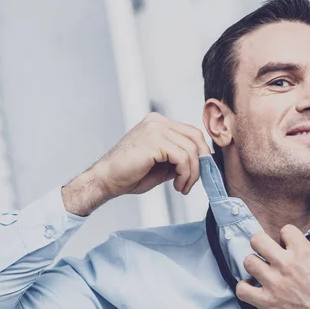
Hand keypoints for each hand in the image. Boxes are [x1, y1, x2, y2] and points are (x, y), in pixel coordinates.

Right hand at [62, 112, 210, 215]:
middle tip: (194, 182)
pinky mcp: (154, 140)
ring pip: (191, 150)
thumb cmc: (131, 174)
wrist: (106, 180)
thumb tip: (203, 163)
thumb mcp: (163, 164)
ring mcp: (156, 128)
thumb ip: (180, 158)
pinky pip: (182, 158)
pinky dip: (185, 174)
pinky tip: (177, 185)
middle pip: (196, 138)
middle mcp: (158, 122)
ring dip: (192, 174)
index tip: (200, 173)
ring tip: (182, 187)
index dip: (202, 153)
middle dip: (201, 163)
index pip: (192, 133)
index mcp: (159, 123)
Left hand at [236, 224, 309, 308]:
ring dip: (254, 267)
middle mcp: (286, 264)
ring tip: (261, 274)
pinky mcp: (267, 303)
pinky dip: (245, 288)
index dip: (285, 238)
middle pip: (258, 240)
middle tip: (266, 255)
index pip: (285, 230)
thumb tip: (296, 251)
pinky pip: (242, 289)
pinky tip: (253, 290)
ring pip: (248, 261)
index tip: (286, 246)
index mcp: (304, 252)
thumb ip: (308, 254)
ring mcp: (274, 283)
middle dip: (261, 245)